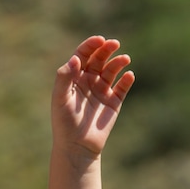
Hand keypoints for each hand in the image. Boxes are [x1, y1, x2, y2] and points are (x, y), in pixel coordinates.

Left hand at [52, 35, 134, 156]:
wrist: (76, 147)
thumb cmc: (64, 123)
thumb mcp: (60, 99)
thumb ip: (65, 77)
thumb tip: (75, 59)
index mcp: (74, 77)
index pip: (83, 55)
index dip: (91, 45)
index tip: (100, 40)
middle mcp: (89, 81)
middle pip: (99, 58)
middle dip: (107, 49)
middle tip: (114, 44)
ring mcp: (102, 91)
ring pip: (112, 70)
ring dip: (118, 62)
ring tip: (124, 59)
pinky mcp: (113, 102)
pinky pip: (123, 87)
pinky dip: (127, 80)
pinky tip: (129, 76)